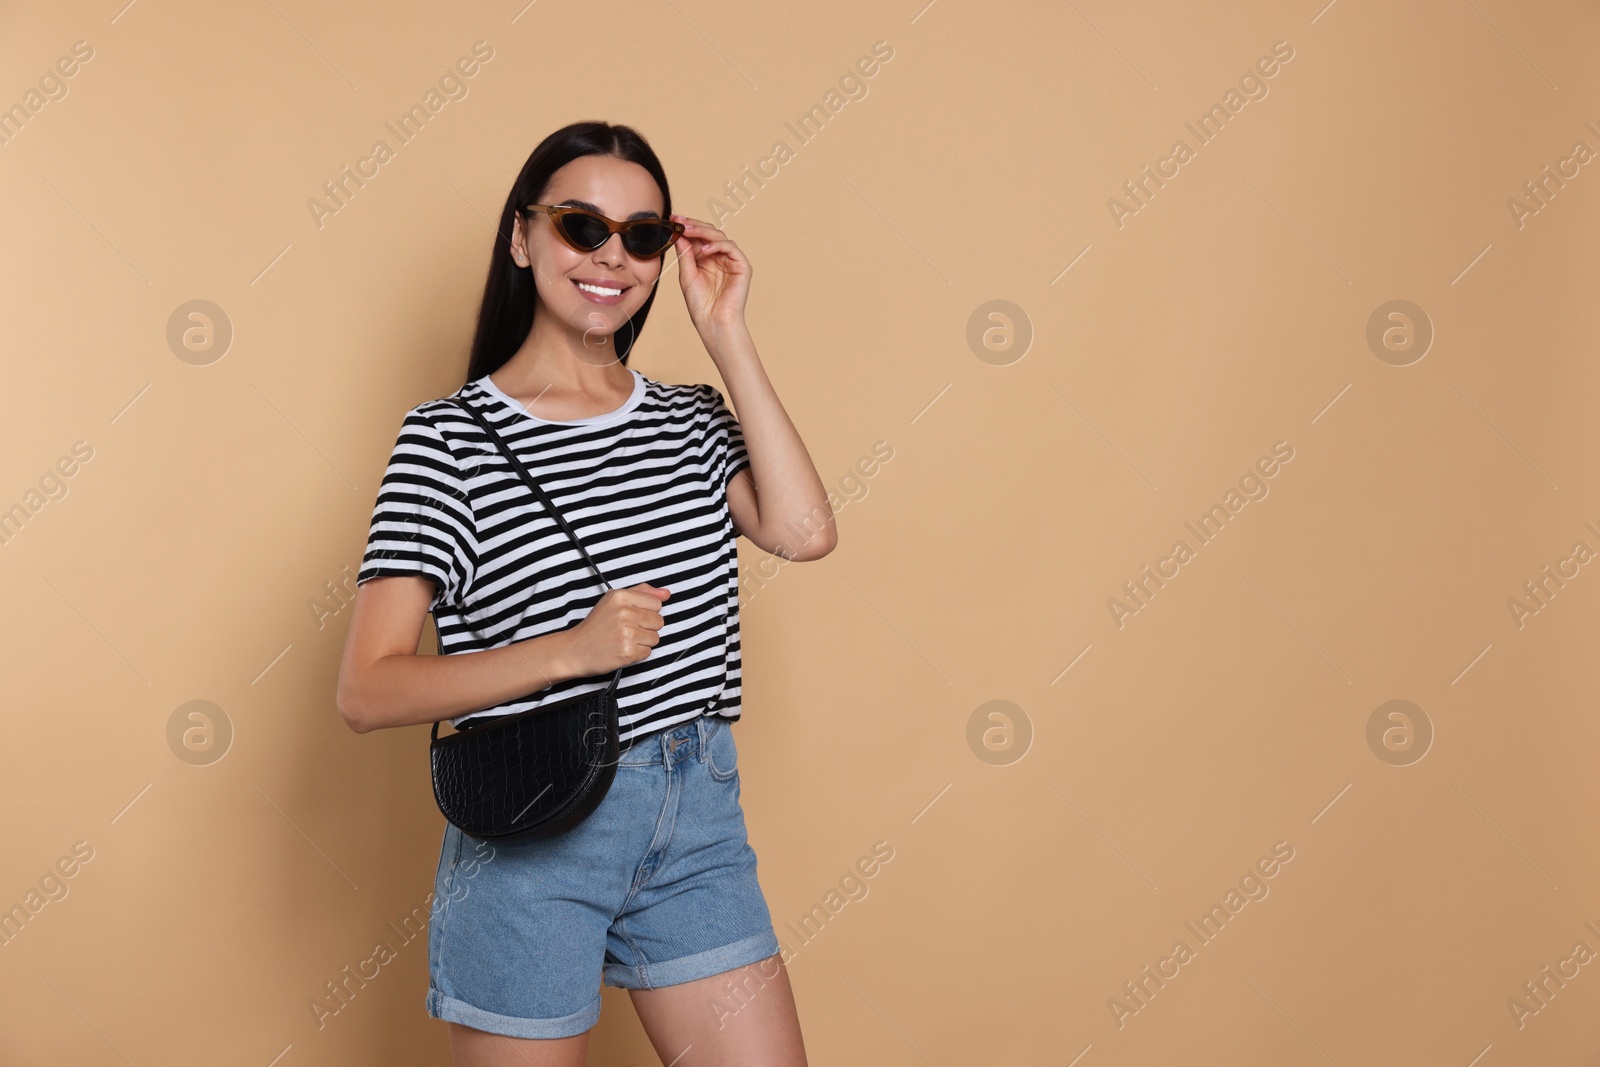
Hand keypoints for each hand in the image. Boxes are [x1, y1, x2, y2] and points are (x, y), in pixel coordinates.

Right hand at [566, 583, 668, 675]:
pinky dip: (637, 654)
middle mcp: (624, 613)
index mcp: (621, 596)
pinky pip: (648, 652)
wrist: (576, 650)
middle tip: (628, 630)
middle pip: (659, 621)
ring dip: (642, 641)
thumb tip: (666, 593)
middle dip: (647, 627)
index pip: (656, 603)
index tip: (633, 616)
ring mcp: (627, 633)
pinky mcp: (628, 652)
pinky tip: (623, 649)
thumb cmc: (596, 626)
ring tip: (624, 640)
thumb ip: (642, 593)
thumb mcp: (614, 600)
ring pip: (655, 638)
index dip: (647, 611)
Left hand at [670, 214, 750, 336]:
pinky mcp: (742, 266)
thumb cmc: (700, 304)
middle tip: (678, 221)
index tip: (672, 220)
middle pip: (708, 233)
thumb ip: (685, 254)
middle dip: (693, 225)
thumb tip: (679, 233)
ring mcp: (731, 260)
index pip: (697, 237)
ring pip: (719, 236)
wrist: (712, 322)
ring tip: (687, 231)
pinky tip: (703, 250)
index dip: (686, 227)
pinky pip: (730, 247)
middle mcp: (719, 257)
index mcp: (706, 259)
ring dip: (702, 231)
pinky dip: (716, 245)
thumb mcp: (686, 275)